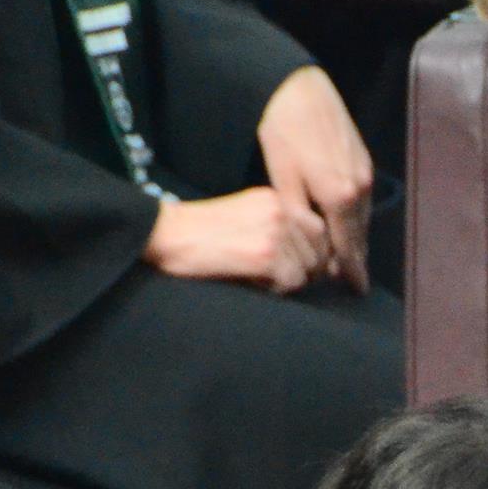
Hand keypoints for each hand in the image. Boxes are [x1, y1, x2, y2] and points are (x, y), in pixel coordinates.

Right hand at [142, 187, 326, 292]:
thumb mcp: (247, 220)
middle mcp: (279, 210)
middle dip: (302, 271)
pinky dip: (274, 290)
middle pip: (319, 253)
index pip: (319, 231)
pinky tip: (250, 281)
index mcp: (276, 198)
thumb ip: (281, 231)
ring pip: (307, 270)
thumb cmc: (202, 235)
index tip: (292, 267)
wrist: (164, 235)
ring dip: (286, 281)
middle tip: (270, 276)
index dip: (311, 255)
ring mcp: (274, 231)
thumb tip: (323, 263)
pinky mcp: (265, 255)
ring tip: (255, 275)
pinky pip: (290, 283)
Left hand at [257, 65, 373, 291]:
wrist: (299, 88)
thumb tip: (312, 243)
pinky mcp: (363, 160)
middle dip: (355, 258)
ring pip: (362, 216)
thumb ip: (300, 216)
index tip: (356, 289)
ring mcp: (365, 173)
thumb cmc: (283, 132)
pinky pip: (363, 199)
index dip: (351, 270)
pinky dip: (356, 215)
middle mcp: (360, 188)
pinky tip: (347, 221)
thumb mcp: (282, 179)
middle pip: (359, 234)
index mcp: (339, 197)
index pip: (347, 246)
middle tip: (352, 281)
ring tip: (349, 257)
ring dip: (355, 236)